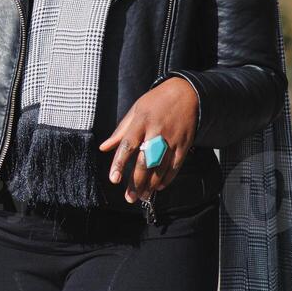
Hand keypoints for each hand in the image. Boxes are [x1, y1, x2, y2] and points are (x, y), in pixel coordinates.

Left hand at [99, 76, 197, 203]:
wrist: (186, 93)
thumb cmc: (156, 102)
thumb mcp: (135, 110)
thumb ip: (120, 131)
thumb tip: (104, 147)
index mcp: (141, 122)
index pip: (127, 145)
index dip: (120, 163)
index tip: (114, 179)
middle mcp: (156, 132)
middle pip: (145, 161)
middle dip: (136, 182)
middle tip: (130, 197)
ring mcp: (172, 139)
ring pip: (161, 167)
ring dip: (151, 184)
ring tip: (142, 196)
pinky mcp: (184, 144)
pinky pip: (175, 165)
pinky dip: (167, 178)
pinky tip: (158, 187)